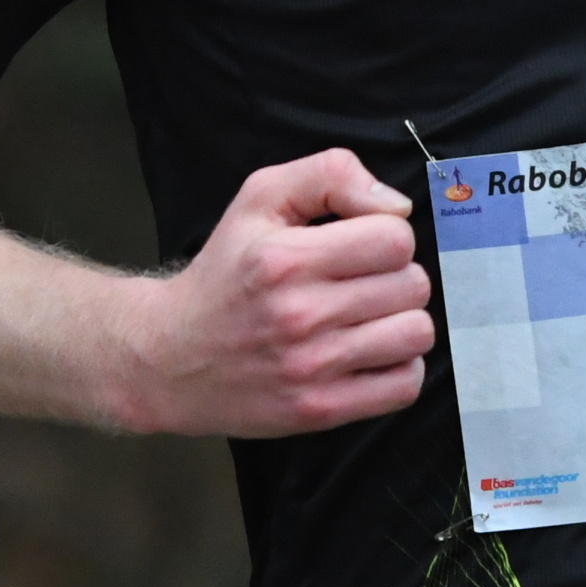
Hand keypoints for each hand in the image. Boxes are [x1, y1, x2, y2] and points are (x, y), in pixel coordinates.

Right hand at [116, 148, 435, 436]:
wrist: (169, 358)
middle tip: (360, 284)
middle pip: (413, 286)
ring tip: (367, 319)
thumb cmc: (224, 273)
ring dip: (401, 322)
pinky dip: (397, 368)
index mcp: (287, 259)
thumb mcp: (261, 198)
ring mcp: (311, 368)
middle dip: (395, 277)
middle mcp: (300, 315)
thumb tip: (397, 206)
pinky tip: (367, 354)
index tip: (361, 246)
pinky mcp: (320, 410)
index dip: (387, 235)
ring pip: (416, 334)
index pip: (395, 238)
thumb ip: (331, 176)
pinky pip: (403, 386)